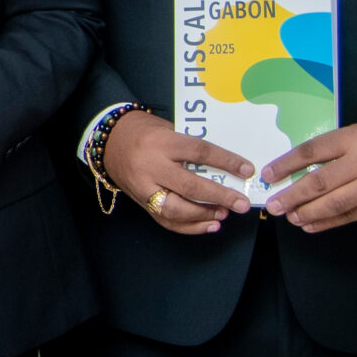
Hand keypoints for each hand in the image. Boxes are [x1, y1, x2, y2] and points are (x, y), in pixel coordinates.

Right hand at [96, 109, 253, 233]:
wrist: (109, 141)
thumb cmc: (145, 132)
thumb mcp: (169, 130)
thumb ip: (191, 149)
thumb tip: (225, 168)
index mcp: (161, 142)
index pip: (200, 153)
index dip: (226, 162)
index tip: (247, 171)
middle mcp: (151, 166)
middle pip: (190, 186)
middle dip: (220, 196)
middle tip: (242, 203)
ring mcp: (143, 187)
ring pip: (176, 209)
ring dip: (204, 214)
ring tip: (224, 214)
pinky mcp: (140, 202)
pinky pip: (166, 220)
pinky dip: (190, 226)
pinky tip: (209, 225)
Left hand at [262, 116, 356, 230]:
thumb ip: (336, 149)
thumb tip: (302, 170)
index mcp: (355, 138)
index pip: (312, 152)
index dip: (286, 164)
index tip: (268, 175)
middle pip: (321, 183)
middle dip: (293, 196)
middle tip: (274, 205)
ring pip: (336, 204)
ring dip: (309, 213)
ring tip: (290, 217)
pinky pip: (353, 215)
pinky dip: (330, 222)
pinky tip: (312, 225)